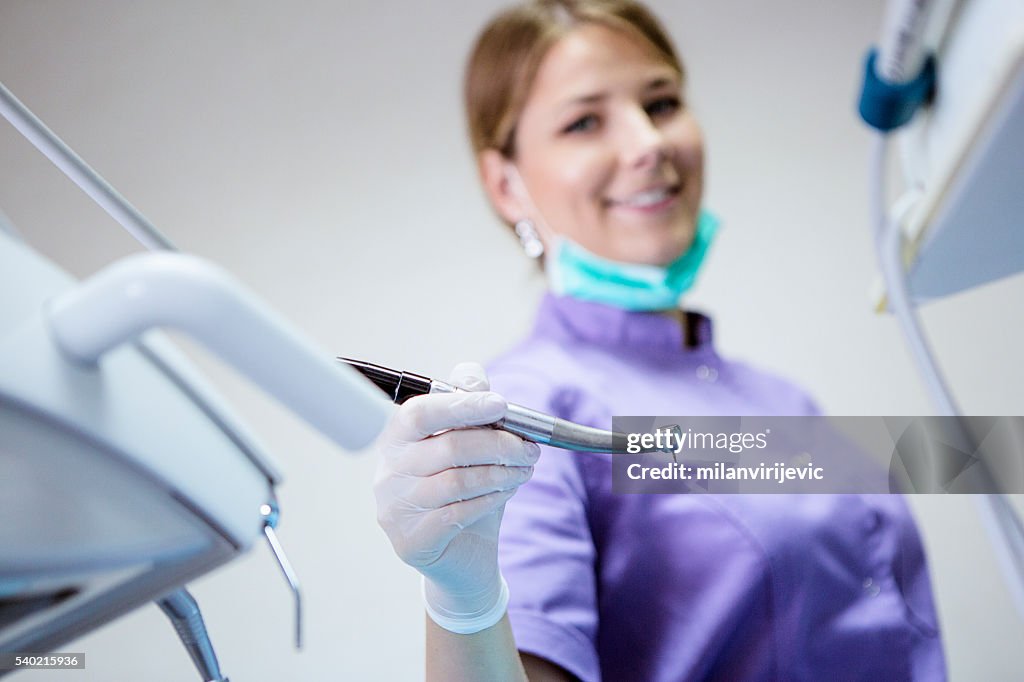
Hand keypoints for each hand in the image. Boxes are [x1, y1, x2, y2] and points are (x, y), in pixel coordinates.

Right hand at [373, 362, 539, 632]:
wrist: (461, 557)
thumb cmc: (464, 492)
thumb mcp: (470, 445)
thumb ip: (468, 407)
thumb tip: (471, 375)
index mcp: (396, 439)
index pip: (421, 413)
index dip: (462, 405)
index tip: (501, 405)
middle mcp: (387, 473)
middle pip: (449, 447)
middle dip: (499, 444)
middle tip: (530, 449)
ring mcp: (394, 510)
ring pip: (458, 481)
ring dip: (501, 473)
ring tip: (524, 470)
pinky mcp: (411, 541)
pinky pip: (459, 513)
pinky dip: (491, 499)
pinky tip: (506, 492)